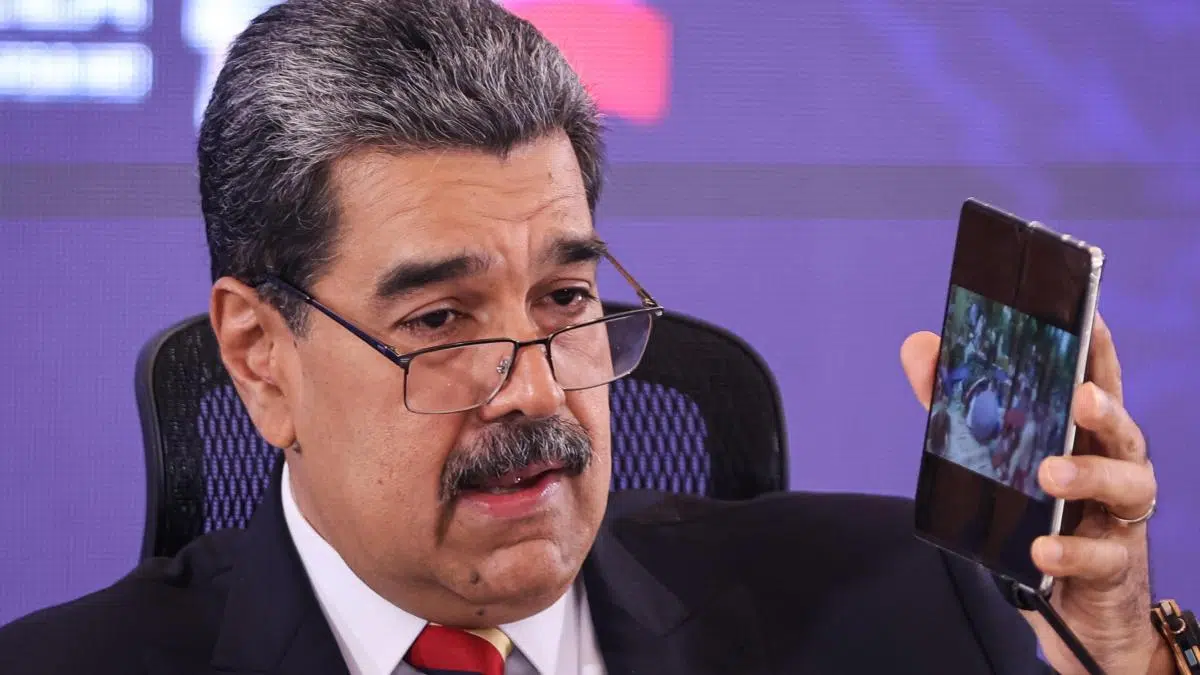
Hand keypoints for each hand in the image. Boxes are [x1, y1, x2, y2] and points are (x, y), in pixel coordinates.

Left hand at [900, 313, 1171, 674]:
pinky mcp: (1112, 565)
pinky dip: (1070, 551)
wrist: (1074, 612)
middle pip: (1121, 428)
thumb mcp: (992, 456)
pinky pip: (1099, 556)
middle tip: (1079, 398)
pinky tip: (1043, 549)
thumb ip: (956, 403)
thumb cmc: (1036, 517)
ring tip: (1050, 474)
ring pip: (1125, 484)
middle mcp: (1111, 466)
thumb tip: (919, 346)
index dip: (1099, 349)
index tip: (1093, 315)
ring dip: (1087, 475)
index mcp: (1084, 435)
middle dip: (1104, 408)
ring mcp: (1117, 516)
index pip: (1097, 382)